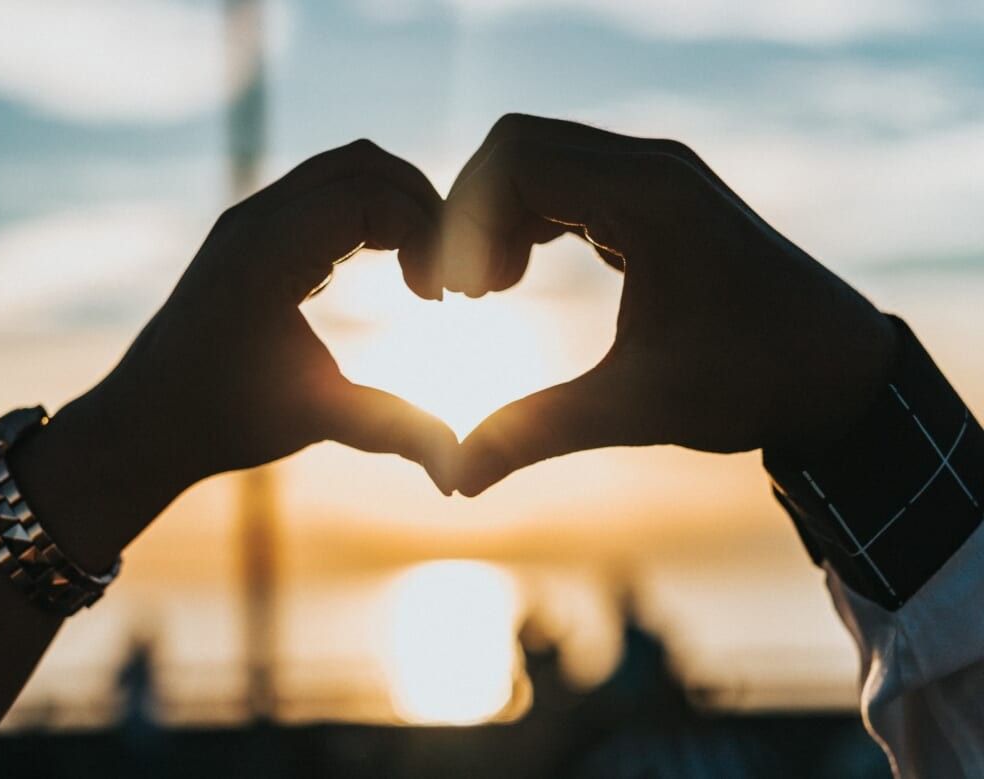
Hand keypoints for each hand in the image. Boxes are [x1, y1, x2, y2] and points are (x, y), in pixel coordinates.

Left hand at [10, 140, 458, 568]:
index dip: (425, 234)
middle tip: (446, 272)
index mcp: (266, 254)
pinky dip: (371, 214)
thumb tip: (458, 471)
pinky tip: (389, 269)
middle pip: (364, 164)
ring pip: (345, 170)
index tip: (440, 297)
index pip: (370, 196)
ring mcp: (251, 219)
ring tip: (423, 269)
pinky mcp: (254, 231)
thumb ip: (392, 430)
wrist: (145, 421)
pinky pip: (325, 192)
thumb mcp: (315, 421)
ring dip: (397, 205)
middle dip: (422, 207)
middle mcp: (255, 220)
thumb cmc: (223, 421)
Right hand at [435, 114, 896, 495]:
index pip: (516, 160)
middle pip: (519, 147)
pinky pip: (570, 181)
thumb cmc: (750, 383)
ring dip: (500, 216)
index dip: (465, 221)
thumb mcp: (636, 408)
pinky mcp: (659, 198)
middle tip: (466, 294)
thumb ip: (537, 433)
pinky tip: (521, 276)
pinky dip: (530, 218)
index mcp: (648, 198)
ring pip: (542, 159)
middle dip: (473, 215)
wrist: (837, 371)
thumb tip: (457, 480)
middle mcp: (652, 168)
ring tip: (490, 291)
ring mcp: (658, 177)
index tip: (460, 296)